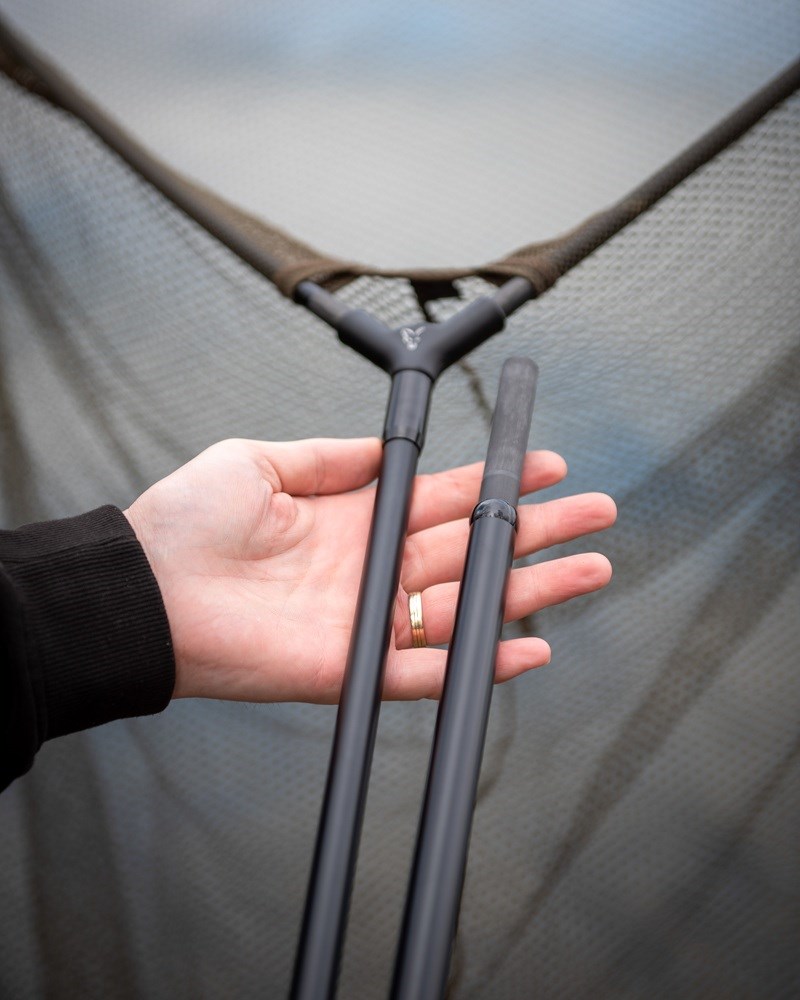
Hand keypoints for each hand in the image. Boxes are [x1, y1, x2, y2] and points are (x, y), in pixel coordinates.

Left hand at [124, 438, 615, 702]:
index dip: (494, 482)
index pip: (442, 498)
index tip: (543, 466)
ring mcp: (368, 618)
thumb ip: (330, 456)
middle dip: (537, 531)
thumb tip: (381, 442)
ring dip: (532, 591)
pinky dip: (482, 663)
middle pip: (472, 548)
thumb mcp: (261, 461)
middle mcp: (371, 567)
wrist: (145, 592)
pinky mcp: (354, 667)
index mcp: (353, 517)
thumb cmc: (186, 524)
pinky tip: (531, 646)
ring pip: (468, 605)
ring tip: (592, 569)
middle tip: (595, 515)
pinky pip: (430, 670)